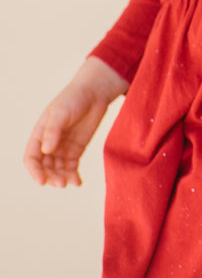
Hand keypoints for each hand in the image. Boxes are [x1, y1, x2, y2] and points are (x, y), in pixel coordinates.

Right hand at [23, 57, 127, 186]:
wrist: (94, 93)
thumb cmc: (74, 99)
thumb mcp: (61, 113)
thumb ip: (53, 131)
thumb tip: (46, 151)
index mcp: (40, 134)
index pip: (31, 157)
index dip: (34, 171)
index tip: (42, 181)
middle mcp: (49, 143)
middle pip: (44, 167)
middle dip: (50, 177)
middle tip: (61, 183)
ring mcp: (63, 147)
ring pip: (57, 169)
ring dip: (61, 178)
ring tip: (71, 183)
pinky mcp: (77, 149)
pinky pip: (71, 167)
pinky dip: (73, 176)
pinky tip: (78, 182)